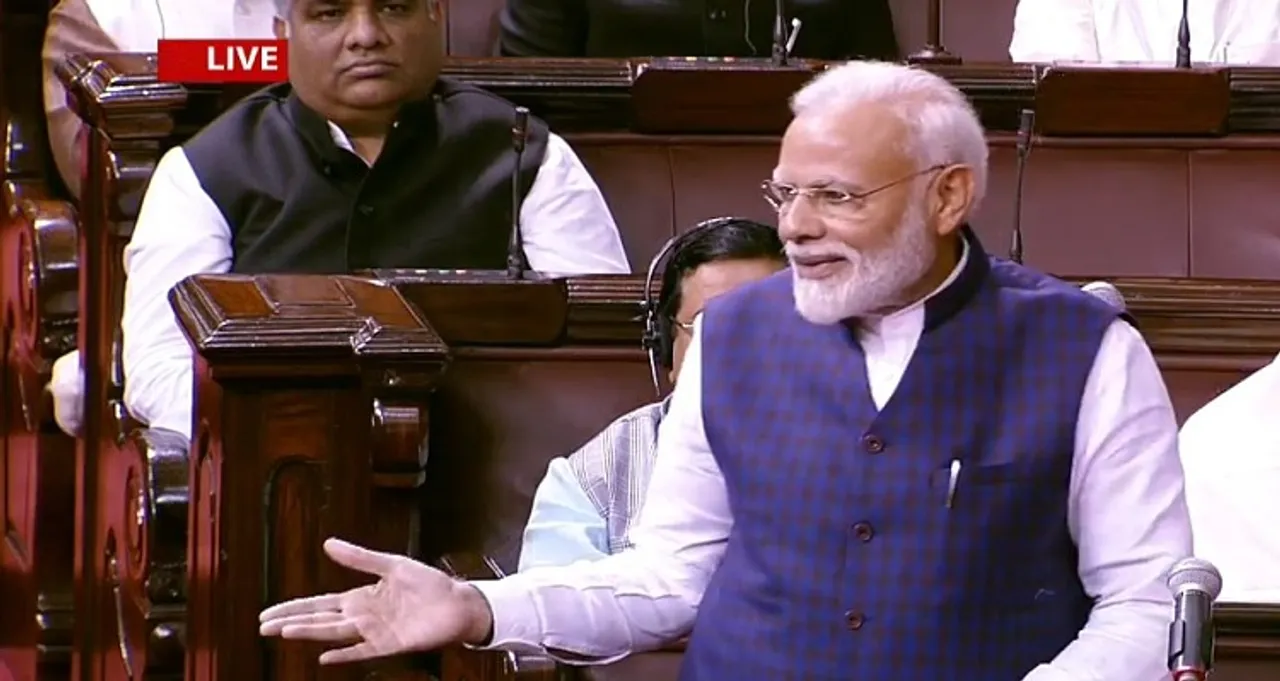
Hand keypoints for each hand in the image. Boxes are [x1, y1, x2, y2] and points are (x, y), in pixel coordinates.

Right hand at [258, 538, 493, 663]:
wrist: (458, 602)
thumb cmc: (428, 584)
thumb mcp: (392, 565)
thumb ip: (360, 557)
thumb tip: (327, 543)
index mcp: (360, 598)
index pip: (318, 604)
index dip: (293, 608)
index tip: (267, 614)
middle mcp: (362, 617)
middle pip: (319, 620)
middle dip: (290, 622)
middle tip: (262, 627)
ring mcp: (374, 632)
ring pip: (334, 634)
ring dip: (310, 633)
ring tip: (285, 633)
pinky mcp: (390, 645)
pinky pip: (362, 651)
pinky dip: (344, 655)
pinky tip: (325, 659)